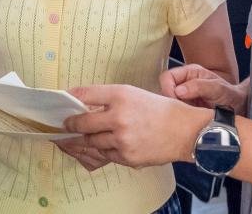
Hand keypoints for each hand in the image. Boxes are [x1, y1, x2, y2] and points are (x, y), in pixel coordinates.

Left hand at [59, 84, 211, 169]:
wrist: (186, 131)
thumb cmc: (163, 110)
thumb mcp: (136, 94)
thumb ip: (112, 100)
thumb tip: (87, 107)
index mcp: (121, 95)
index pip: (85, 94)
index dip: (70, 98)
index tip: (64, 101)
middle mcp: (118, 116)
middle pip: (81, 122)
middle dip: (71, 125)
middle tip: (66, 126)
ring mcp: (121, 139)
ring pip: (91, 141)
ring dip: (87, 140)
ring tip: (85, 137)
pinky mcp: (126, 156)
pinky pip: (105, 154)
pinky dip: (105, 150)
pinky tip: (109, 145)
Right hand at [160, 64, 247, 114]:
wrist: (238, 107)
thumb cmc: (230, 94)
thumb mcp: (218, 88)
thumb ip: (200, 86)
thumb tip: (179, 90)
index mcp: (190, 72)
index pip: (167, 77)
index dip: (168, 88)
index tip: (175, 100)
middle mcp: (184, 83)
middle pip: (164, 90)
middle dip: (170, 101)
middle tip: (181, 110)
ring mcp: (183, 97)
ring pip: (167, 103)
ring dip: (174, 110)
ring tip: (188, 114)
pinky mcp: (185, 109)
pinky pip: (174, 113)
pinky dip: (178, 117)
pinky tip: (188, 120)